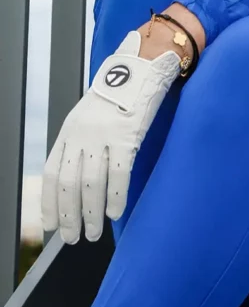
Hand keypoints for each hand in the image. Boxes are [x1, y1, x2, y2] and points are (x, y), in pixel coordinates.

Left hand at [41, 31, 180, 243]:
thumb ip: (79, 144)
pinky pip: (118, 174)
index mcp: (70, 129)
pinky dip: (115, 198)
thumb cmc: (118, 96)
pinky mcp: (127, 136)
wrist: (141, 68)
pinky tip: (115, 213)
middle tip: (74, 238)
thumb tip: (74, 184)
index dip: (50, 203)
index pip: (53, 174)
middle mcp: (82, 133)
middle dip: (70, 216)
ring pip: (91, 184)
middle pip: (70, 184)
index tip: (52, 226)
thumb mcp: (88, 116)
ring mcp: (103, 135)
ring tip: (93, 232)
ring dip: (90, 214)